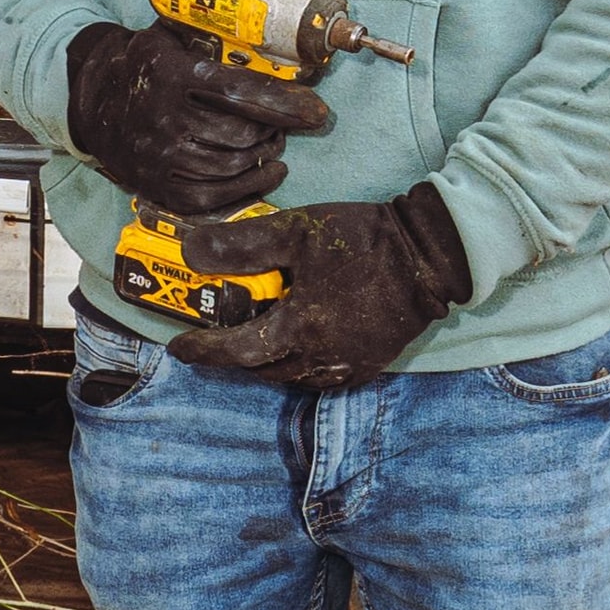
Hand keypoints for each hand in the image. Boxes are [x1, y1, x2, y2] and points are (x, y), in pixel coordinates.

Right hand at [66, 17, 330, 216]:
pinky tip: (264, 173)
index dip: (284, 103)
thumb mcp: (168, 36)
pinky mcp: (158, 187)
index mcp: (171, 75)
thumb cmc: (143, 66)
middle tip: (287, 125)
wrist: (91, 101)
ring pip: (232, 167)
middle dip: (275, 130)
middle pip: (241, 133)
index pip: (239, 92)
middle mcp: (163, 118)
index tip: (317, 110)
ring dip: (264, 158)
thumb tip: (273, 35)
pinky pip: (214, 198)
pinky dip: (248, 188)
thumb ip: (210, 36)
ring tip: (274, 145)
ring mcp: (159, 157)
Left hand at [164, 187, 472, 392]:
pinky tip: (293, 348)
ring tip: (248, 343)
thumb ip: (241, 245)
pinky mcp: (368, 365)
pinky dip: (296, 367)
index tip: (179, 346)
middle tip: (210, 343)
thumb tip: (189, 251)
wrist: (430, 256)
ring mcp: (348, 365)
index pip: (237, 351)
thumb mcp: (295, 232)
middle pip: (261, 370)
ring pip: (291, 377)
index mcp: (299, 329)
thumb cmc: (362, 241)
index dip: (204, 350)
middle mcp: (321, 357)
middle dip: (231, 360)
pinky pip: (320, 377)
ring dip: (263, 365)